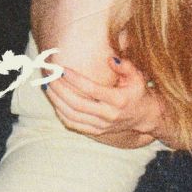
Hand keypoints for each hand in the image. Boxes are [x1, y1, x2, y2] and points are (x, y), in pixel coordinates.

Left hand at [44, 57, 161, 137]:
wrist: (144, 116)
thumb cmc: (138, 92)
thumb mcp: (137, 76)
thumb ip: (125, 66)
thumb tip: (110, 59)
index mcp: (118, 100)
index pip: (92, 90)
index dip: (75, 79)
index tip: (61, 68)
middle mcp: (109, 115)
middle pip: (77, 103)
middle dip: (59, 89)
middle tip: (48, 75)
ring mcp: (101, 125)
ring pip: (72, 115)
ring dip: (56, 100)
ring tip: (46, 86)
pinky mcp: (96, 131)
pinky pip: (73, 124)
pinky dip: (60, 113)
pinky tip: (54, 100)